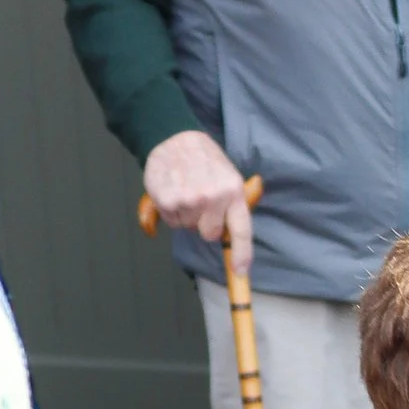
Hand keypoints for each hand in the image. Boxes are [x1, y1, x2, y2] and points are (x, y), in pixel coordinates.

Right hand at [143, 128, 253, 272]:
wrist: (173, 135)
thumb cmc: (203, 160)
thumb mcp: (228, 175)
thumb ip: (234, 206)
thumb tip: (234, 237)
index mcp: (232, 191)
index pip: (241, 230)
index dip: (241, 255)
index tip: (239, 272)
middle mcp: (212, 196)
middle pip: (209, 234)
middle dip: (205, 224)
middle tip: (200, 201)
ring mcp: (189, 199)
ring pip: (188, 227)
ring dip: (186, 214)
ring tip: (186, 189)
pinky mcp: (167, 199)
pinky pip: (172, 222)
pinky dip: (171, 211)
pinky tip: (173, 190)